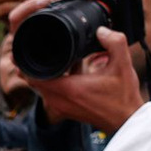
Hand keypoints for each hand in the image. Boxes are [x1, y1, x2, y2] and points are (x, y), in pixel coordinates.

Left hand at [25, 27, 144, 133]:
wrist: (125, 120)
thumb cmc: (123, 96)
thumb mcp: (123, 65)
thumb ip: (114, 42)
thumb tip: (100, 30)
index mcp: (69, 89)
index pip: (34, 77)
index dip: (26, 64)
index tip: (25, 51)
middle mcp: (60, 100)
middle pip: (34, 82)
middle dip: (33, 66)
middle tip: (36, 48)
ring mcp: (61, 107)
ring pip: (42, 88)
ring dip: (45, 73)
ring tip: (52, 55)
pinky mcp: (65, 110)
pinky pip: (51, 93)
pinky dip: (54, 81)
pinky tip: (69, 67)